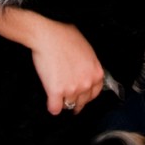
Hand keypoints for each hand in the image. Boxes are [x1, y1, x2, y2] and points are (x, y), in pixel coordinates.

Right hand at [0, 0, 104, 114]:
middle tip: (66, 96)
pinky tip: (50, 100)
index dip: (85, 95)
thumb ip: (89, 64)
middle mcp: (87, 82)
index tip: (80, 96)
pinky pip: (54, 109)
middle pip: (82, 102)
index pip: (95, 93)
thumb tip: (84, 71)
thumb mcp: (86, 49)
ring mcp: (72, 89)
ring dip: (62, 101)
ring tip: (57, 94)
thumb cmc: (64, 36)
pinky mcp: (56, 92)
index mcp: (96, 72)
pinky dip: (51, 106)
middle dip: (74, 100)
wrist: (47, 35)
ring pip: (68, 106)